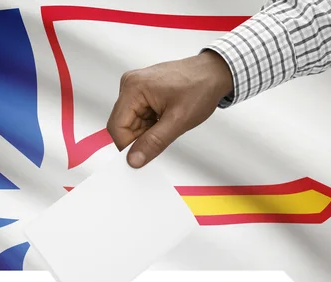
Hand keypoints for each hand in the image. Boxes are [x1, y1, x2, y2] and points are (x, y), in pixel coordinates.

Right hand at [106, 50, 232, 167]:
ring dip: (147, 131)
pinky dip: (150, 124)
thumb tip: (134, 159)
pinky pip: (137, 117)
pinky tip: (165, 117)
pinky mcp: (141, 92)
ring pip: (130, 124)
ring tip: (168, 121)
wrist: (213, 73)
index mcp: (133, 88)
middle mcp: (129, 85)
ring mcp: (134, 87)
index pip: (117, 128)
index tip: (141, 156)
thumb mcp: (178, 121)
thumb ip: (154, 142)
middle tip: (164, 133)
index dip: (127, 146)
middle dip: (140, 137)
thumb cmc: (200, 88)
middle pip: (122, 126)